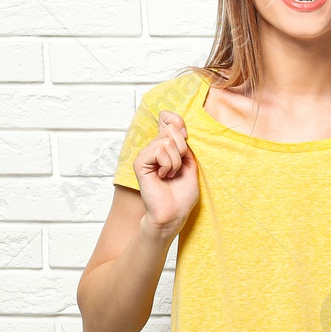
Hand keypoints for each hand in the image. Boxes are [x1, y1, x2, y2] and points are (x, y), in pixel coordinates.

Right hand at [134, 110, 197, 240]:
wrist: (174, 213)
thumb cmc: (182, 193)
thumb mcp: (191, 163)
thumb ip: (184, 144)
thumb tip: (177, 126)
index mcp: (166, 146)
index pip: (168, 118)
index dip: (178, 121)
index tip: (186, 138)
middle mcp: (154, 147)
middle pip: (172, 128)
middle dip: (182, 148)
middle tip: (179, 166)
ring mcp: (146, 154)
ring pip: (166, 141)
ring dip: (176, 161)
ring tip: (171, 174)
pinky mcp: (140, 162)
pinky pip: (158, 151)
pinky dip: (168, 164)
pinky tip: (163, 176)